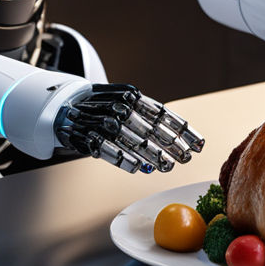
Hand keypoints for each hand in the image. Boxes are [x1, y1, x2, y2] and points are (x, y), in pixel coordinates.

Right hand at [54, 83, 203, 173]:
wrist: (66, 104)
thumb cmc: (106, 107)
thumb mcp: (128, 104)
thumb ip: (150, 117)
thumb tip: (178, 137)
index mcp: (132, 97)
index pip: (163, 114)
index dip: (181, 130)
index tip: (197, 144)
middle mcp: (119, 107)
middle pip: (149, 128)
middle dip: (169, 145)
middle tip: (185, 159)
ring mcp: (102, 120)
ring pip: (130, 139)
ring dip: (149, 154)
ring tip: (165, 167)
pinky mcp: (86, 135)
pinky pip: (106, 147)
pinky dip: (121, 158)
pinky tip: (136, 168)